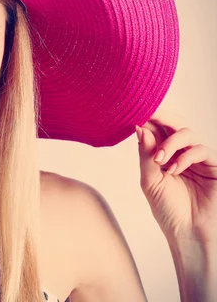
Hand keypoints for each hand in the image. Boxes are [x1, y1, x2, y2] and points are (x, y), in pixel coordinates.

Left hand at [137, 106, 216, 244]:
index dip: (146, 119)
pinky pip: (201, 150)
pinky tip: (174, 170)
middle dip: (160, 116)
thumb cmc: (168, 210)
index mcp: (162, 154)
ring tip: (160, 160)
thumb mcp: (150, 181)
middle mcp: (180, 152)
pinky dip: (185, 157)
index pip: (155, 130)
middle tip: (148, 113)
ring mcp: (197, 158)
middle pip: (172, 124)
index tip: (132, 109)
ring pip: (186, 133)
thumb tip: (140, 127)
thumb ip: (146, 154)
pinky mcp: (213, 166)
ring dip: (170, 143)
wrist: (188, 233)